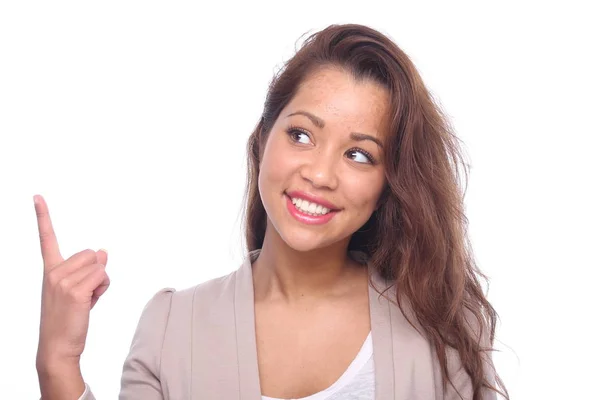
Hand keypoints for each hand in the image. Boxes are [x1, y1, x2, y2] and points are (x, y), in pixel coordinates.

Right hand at [34, 194, 109, 368]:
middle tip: (86, 293)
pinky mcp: (75, 291)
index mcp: (50, 270)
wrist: (57, 347)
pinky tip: (91, 303)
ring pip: (100, 265)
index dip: (42, 216)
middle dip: (96, 270)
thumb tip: (104, 251)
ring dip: (101, 281)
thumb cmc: (68, 319)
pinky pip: (102, 276)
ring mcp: (62, 281)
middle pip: (92, 253)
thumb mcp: (78, 290)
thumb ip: (89, 270)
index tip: (37, 196)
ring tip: (87, 299)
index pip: (46, 238)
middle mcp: (53, 272)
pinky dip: (103, 288)